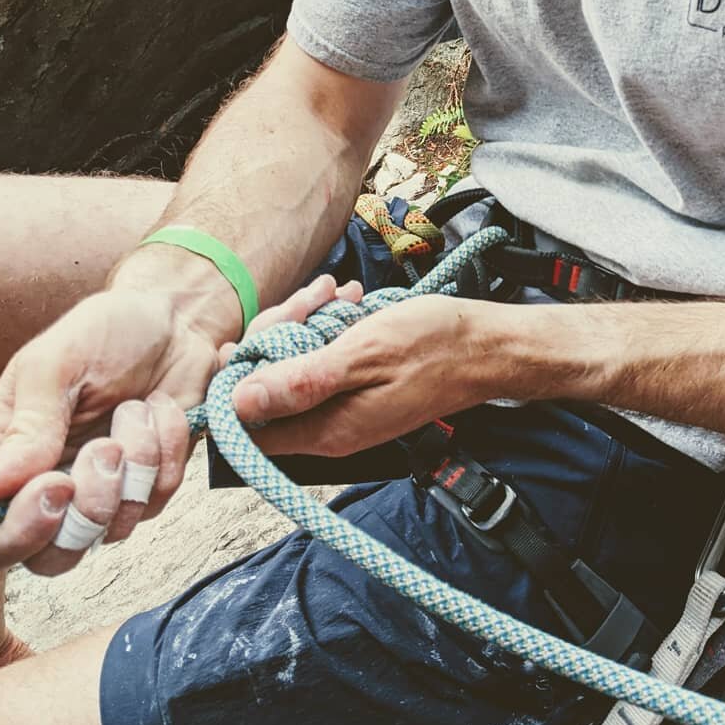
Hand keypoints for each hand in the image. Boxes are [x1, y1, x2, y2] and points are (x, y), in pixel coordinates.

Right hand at [0, 273, 360, 573]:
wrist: (174, 319)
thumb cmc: (106, 331)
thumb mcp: (57, 363)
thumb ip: (29, 424)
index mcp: (9, 455)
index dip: (21, 528)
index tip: (57, 486)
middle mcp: (50, 484)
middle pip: (51, 557)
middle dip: (89, 508)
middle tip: (106, 449)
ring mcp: (103, 490)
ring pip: (113, 529)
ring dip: (136, 462)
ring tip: (135, 408)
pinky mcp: (150, 484)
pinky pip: (160, 498)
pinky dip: (168, 449)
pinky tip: (162, 409)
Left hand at [232, 295, 510, 457]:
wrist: (486, 347)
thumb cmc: (432, 347)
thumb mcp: (362, 355)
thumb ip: (301, 383)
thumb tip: (238, 403)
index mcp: (325, 430)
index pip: (248, 424)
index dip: (241, 380)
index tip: (256, 338)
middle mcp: (330, 428)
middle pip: (269, 392)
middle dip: (277, 338)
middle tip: (312, 300)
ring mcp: (345, 409)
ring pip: (296, 369)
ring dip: (305, 325)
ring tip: (336, 293)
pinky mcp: (359, 390)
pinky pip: (325, 362)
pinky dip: (328, 329)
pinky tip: (348, 303)